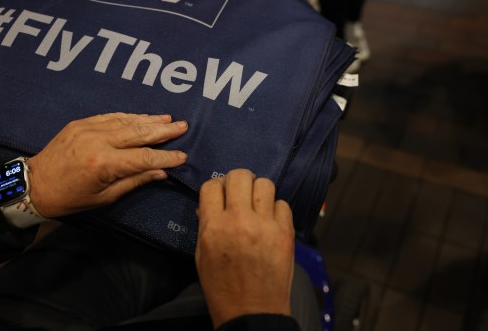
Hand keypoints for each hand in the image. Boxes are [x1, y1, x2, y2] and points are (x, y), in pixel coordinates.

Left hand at [27, 113, 187, 217]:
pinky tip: (143, 117)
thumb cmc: (71, 198)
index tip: (182, 156)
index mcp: (104, 163)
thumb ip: (135, 181)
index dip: (165, 157)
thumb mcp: (105, 197)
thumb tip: (161, 172)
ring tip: (168, 119)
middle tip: (183, 126)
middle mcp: (98, 141)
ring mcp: (88, 128)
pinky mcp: (81, 123)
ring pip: (126, 121)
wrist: (34, 184)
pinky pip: (111, 116)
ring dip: (149, 120)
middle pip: (139, 133)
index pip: (144, 158)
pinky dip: (129, 116)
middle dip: (163, 130)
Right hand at [195, 169, 294, 328]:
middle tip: (241, 193)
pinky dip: (277, 209)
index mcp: (214, 226)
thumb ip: (206, 225)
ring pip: (265, 184)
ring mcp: (265, 225)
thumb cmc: (222, 287)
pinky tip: (272, 221)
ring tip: (258, 205)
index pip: (212, 185)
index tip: (221, 195)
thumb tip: (209, 205)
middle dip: (239, 181)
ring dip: (260, 192)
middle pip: (240, 176)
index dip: (216, 187)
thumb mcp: (201, 256)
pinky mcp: (286, 232)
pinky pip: (283, 204)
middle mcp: (240, 220)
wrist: (252, 311)